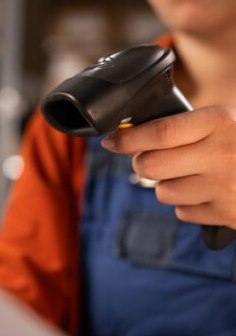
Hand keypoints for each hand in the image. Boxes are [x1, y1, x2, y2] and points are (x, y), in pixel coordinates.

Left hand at [101, 106, 235, 227]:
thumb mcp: (223, 123)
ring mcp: (223, 187)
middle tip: (148, 159)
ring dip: (166, 184)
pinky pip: (181, 211)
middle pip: (151, 165)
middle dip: (142, 163)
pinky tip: (206, 193)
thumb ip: (184, 128)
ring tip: (189, 175)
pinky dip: (186, 204)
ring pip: (163, 191)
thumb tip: (133, 136)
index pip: (160, 131)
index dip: (128, 138)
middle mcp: (220, 154)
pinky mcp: (224, 214)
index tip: (111, 141)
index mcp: (219, 122)